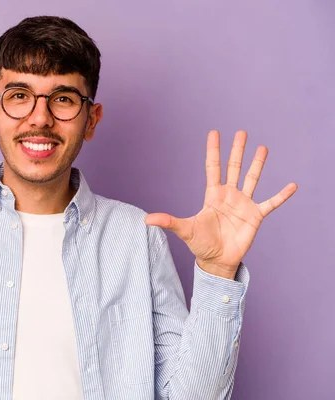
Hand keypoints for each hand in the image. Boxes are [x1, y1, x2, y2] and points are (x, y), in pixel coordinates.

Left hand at [145, 130, 296, 279]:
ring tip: (263, 148)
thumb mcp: (184, 230)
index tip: (214, 132)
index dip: (214, 150)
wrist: (217, 260)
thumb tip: (146, 220)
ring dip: (258, 164)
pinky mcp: (256, 216)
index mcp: (212, 195)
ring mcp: (244, 204)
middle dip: (237, 150)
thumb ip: (168, 221)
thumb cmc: (201, 244)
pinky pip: (271, 203)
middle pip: (234, 168)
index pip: (213, 167)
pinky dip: (282, 195)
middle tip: (241, 132)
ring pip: (252, 179)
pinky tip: (292, 185)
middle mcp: (229, 195)